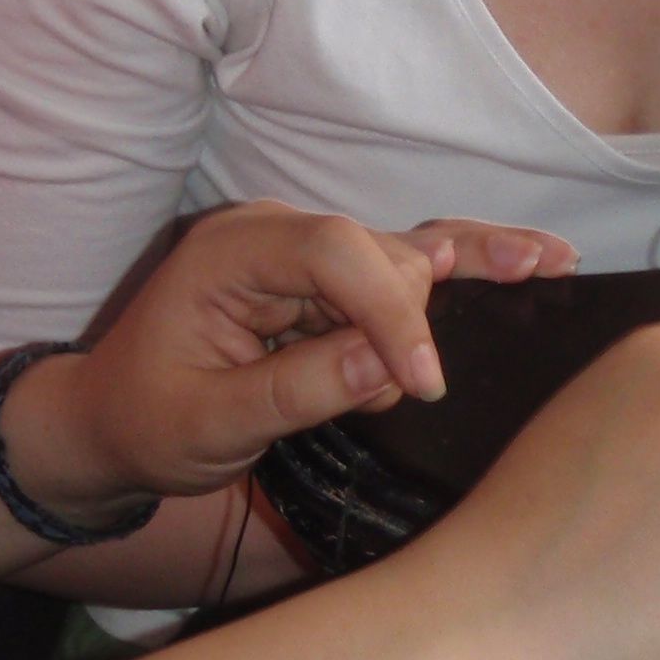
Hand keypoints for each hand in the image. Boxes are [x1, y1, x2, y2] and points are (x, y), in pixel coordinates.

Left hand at [8, 201, 575, 515]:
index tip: (419, 382)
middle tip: (406, 392)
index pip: (334, 255)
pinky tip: (537, 257)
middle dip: (410, 318)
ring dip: (456, 284)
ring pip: (404, 255)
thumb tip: (386, 366)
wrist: (110, 424)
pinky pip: (407, 266)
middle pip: (379, 253)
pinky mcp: (331, 279)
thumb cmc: (147, 424)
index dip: (388, 312)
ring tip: (549, 266)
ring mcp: (307, 252)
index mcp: (231, 253)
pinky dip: (466, 267)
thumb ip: (296, 390)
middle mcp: (275, 234)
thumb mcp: (209, 425)